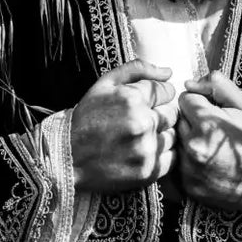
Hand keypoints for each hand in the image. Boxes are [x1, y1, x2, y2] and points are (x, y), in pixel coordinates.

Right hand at [71, 59, 179, 193]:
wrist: (67, 157)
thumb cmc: (87, 118)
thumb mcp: (104, 84)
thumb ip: (137, 69)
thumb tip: (169, 72)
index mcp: (132, 98)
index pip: (167, 90)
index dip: (157, 95)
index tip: (145, 102)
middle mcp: (143, 124)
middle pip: (173, 113)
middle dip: (160, 113)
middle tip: (141, 121)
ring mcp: (147, 150)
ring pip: (174, 135)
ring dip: (162, 134)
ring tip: (140, 137)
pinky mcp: (149, 171)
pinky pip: (173, 157)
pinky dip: (163, 154)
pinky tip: (144, 152)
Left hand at [176, 71, 241, 213]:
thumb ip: (217, 85)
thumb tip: (189, 83)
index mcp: (207, 123)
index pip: (184, 99)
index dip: (199, 102)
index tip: (213, 111)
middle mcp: (193, 147)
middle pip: (177, 120)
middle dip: (192, 121)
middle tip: (215, 131)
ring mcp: (188, 170)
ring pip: (176, 142)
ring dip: (188, 141)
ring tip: (211, 147)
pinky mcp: (187, 186)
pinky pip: (177, 165)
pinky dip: (189, 162)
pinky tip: (208, 163)